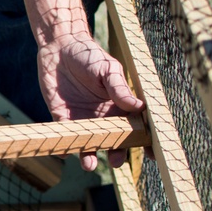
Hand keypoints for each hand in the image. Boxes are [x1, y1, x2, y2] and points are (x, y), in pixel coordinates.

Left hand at [37, 36, 143, 171]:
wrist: (60, 47)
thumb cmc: (89, 55)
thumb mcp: (108, 69)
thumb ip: (119, 89)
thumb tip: (139, 107)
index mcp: (119, 105)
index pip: (135, 127)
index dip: (144, 141)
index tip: (152, 154)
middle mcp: (102, 116)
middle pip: (113, 141)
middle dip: (116, 153)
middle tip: (116, 161)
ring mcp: (82, 119)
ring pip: (88, 143)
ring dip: (89, 155)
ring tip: (89, 163)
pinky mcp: (61, 116)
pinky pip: (64, 135)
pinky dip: (65, 145)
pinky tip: (66, 152)